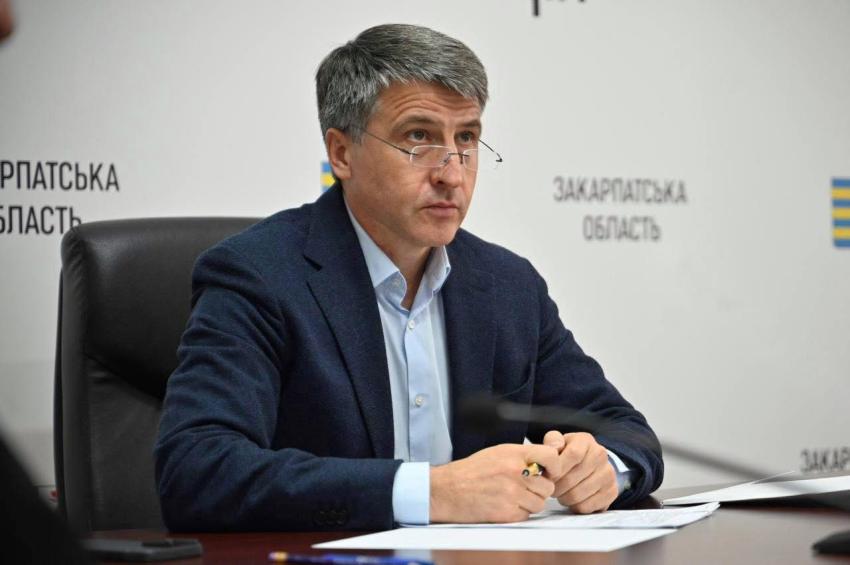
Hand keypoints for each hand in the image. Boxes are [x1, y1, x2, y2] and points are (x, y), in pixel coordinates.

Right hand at [429, 443, 561, 522]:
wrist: (447, 490)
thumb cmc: (471, 471)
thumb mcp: (497, 453)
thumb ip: (522, 456)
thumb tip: (545, 462)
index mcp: (513, 454)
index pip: (550, 456)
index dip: (555, 466)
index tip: (551, 471)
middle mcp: (515, 472)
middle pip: (548, 486)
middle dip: (540, 489)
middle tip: (525, 488)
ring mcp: (512, 493)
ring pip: (540, 503)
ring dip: (530, 502)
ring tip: (512, 496)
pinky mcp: (507, 512)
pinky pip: (526, 515)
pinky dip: (518, 513)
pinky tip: (504, 504)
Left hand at [543, 431, 617, 513]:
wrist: (591, 464)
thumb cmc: (570, 454)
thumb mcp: (560, 442)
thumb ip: (552, 441)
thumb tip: (553, 447)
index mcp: (586, 441)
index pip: (573, 455)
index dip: (557, 468)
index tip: (548, 475)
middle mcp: (600, 456)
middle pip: (572, 479)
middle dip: (556, 486)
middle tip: (551, 487)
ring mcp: (608, 475)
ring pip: (577, 495)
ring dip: (563, 498)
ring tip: (560, 492)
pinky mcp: (611, 492)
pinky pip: (585, 507)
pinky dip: (574, 506)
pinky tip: (572, 499)